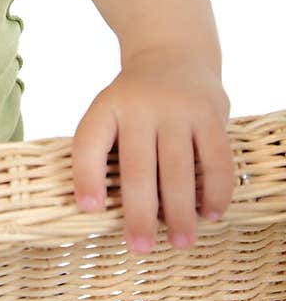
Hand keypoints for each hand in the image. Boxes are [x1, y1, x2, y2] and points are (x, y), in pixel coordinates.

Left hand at [71, 47, 233, 252]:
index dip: (85, 176)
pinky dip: (215, 191)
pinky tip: (211, 214)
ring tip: (180, 243)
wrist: (173, 53)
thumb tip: (100, 209)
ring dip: (179, 212)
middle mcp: (141, 106)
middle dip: (139, 213)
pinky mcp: (210, 115)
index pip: (89, 142)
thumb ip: (105, 150)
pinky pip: (215, 160)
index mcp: (107, 107)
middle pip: (138, 168)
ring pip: (178, 169)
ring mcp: (178, 109)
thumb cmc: (134, 100)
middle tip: (140, 247)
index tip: (88, 209)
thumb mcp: (110, 110)